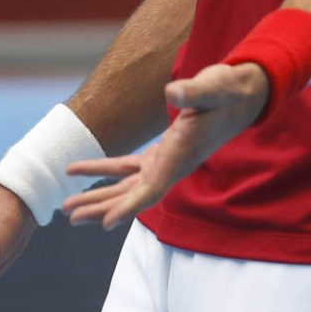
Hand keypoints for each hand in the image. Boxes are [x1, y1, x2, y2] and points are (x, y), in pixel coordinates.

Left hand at [61, 61, 268, 231]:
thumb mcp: (213, 88)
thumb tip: (172, 91)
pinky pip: (126, 166)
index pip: (153, 190)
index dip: (129, 207)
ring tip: (68, 210)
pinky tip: (78, 170)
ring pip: (126, 186)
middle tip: (69, 216)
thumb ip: (193, 92)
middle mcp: (172, 166)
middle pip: (132, 196)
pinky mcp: (162, 151)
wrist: (242, 94)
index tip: (106, 224)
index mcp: (182, 156)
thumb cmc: (229, 92)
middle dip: (101, 208)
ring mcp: (166, 161)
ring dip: (98, 197)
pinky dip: (102, 169)